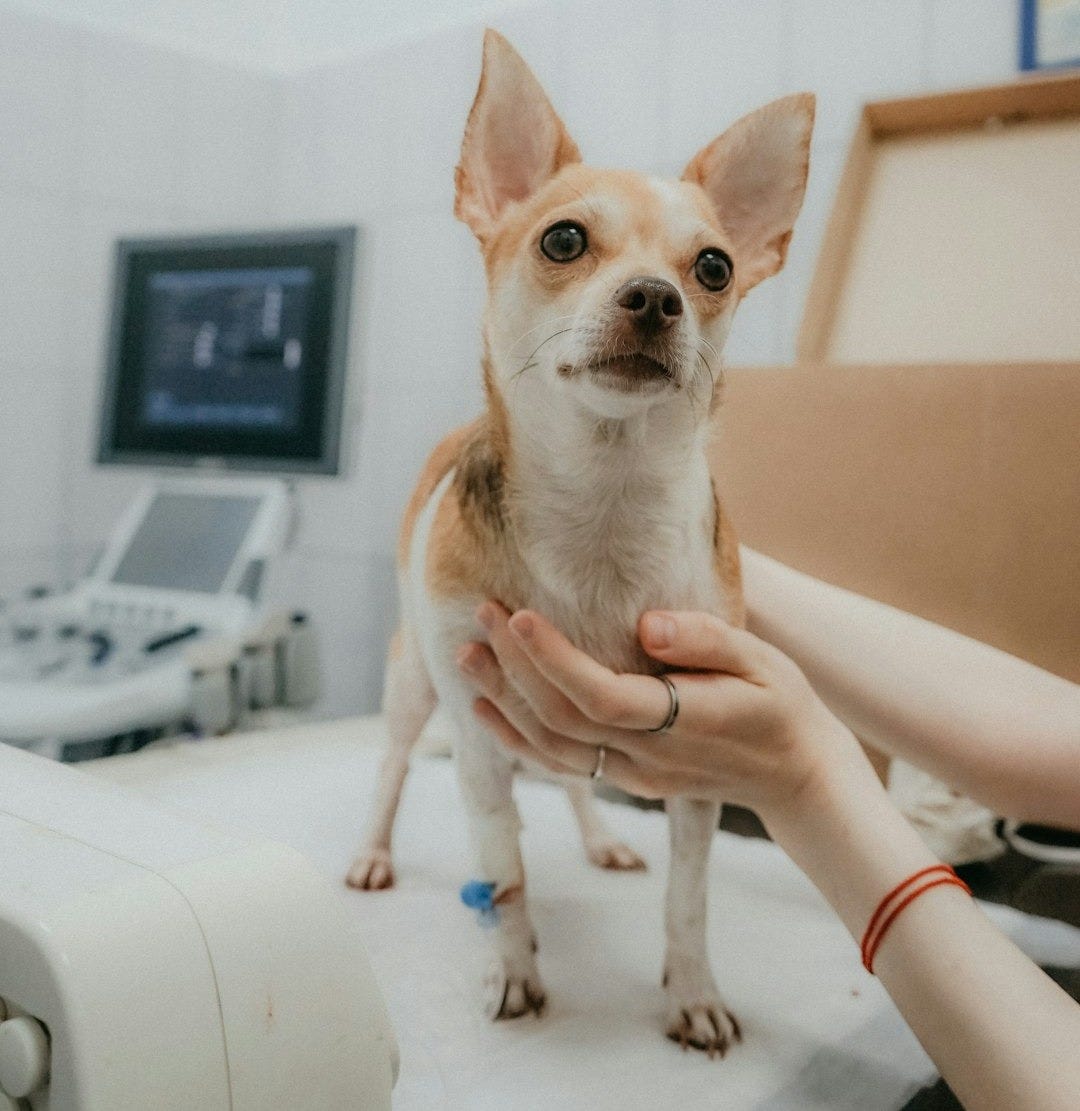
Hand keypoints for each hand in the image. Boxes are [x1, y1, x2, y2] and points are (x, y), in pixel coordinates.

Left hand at [456, 603, 855, 819]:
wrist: (796, 776)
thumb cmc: (781, 705)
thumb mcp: (763, 661)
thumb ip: (706, 641)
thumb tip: (647, 625)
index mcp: (682, 722)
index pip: (600, 696)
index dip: (553, 661)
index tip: (519, 616)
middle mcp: (648, 757)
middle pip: (561, 720)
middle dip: (514, 667)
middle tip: (483, 612)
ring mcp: (633, 775)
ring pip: (551, 749)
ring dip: (504, 702)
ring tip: (468, 656)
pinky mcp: (625, 780)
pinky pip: (560, 764)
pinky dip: (518, 739)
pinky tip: (489, 708)